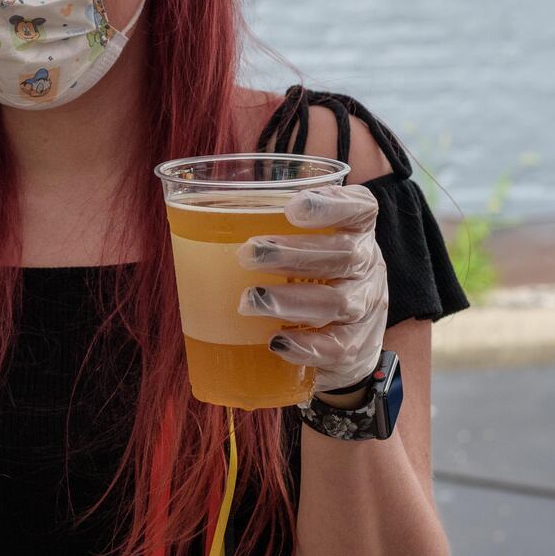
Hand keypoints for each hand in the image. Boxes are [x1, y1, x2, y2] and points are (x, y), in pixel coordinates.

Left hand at [236, 184, 387, 392]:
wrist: (335, 349)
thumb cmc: (302, 281)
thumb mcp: (293, 252)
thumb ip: (260, 232)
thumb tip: (188, 221)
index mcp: (353, 233)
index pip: (360, 209)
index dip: (332, 205)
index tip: (291, 207)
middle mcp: (366, 267)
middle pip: (344, 254)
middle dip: (293, 254)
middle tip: (247, 254)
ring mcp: (364, 309)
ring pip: (339, 301)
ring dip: (290, 300)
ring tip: (249, 300)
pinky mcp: (355, 348)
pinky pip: (336, 347)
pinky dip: (306, 346)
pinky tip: (277, 343)